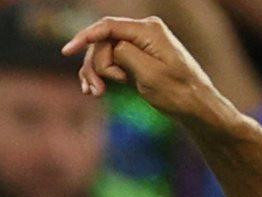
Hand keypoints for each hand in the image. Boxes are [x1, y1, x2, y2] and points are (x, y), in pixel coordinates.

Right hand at [63, 15, 225, 124]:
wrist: (196, 106)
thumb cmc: (177, 92)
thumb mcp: (148, 74)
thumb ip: (125, 54)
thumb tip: (110, 47)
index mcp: (148, 30)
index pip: (108, 26)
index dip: (84, 37)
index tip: (66, 51)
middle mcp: (144, 31)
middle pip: (103, 41)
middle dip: (95, 65)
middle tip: (98, 92)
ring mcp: (141, 44)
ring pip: (105, 52)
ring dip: (96, 73)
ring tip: (96, 94)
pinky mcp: (138, 57)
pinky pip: (113, 60)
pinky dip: (103, 74)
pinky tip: (95, 91)